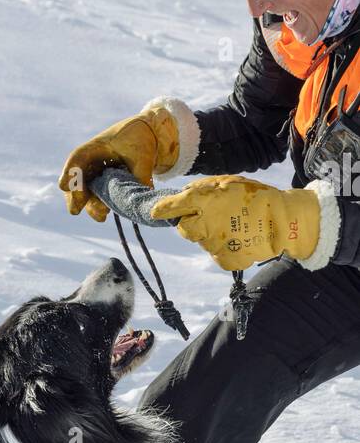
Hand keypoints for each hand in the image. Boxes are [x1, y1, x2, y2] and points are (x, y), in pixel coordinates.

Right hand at [58, 102, 180, 220]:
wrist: (144, 135)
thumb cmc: (139, 139)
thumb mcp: (143, 155)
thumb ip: (141, 175)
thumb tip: (140, 199)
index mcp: (96, 147)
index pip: (77, 159)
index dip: (70, 173)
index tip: (64, 186)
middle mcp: (90, 162)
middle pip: (75, 180)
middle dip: (74, 196)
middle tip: (75, 211)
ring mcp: (93, 174)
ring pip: (83, 193)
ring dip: (90, 205)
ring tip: (102, 216)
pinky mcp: (101, 185)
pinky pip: (94, 199)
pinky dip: (97, 207)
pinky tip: (103, 216)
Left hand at [150, 175, 320, 270]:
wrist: (285, 221)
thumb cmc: (255, 197)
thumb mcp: (228, 182)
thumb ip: (203, 188)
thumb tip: (183, 194)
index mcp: (205, 201)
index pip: (174, 207)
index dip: (163, 210)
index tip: (157, 212)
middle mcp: (206, 225)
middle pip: (184, 230)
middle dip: (192, 225)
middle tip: (210, 219)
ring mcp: (216, 245)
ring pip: (203, 242)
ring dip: (213, 236)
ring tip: (234, 227)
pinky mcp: (226, 261)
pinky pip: (218, 255)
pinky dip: (226, 249)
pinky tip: (239, 239)